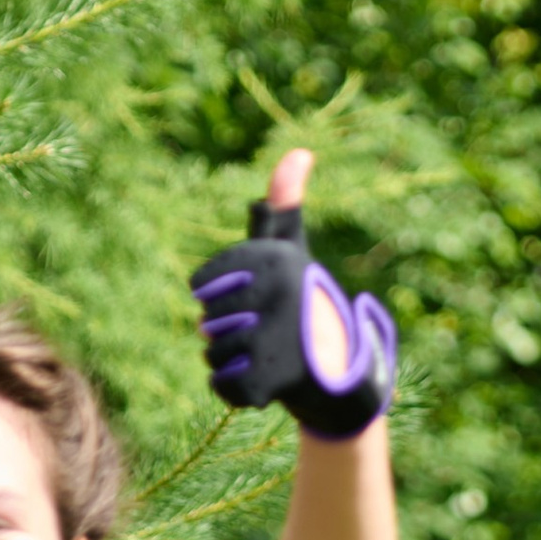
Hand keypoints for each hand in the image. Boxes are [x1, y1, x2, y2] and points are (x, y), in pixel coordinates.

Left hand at [189, 148, 396, 439]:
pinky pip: (222, 385)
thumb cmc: (302, 299)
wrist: (338, 362)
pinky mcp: (268, 381)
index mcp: (273, 261)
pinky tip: (262, 376)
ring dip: (229, 358)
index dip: (214, 295)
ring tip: (263, 351)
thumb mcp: (292, 248)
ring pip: (211, 354)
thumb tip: (300, 153)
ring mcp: (272, 340)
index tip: (247, 298)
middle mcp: (275, 296)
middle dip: (223, 330)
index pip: (202, 284)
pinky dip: (234, 387)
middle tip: (259, 328)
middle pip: (205, 321)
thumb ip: (283, 205)